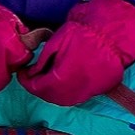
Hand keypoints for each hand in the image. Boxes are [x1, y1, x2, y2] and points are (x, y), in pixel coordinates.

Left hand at [17, 0, 134, 106]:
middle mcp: (73, 90)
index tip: (22, 74)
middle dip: (37, 88)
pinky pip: (75, 97)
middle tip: (31, 77)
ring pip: (62, 100)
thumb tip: (31, 73)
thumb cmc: (84, 35)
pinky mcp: (95, 91)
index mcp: (62, 77)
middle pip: (49, 96)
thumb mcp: (57, 42)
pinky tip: (60, 82)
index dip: (26, 82)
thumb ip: (43, 61)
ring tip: (44, 79)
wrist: (112, 36)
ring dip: (50, 92)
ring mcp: (86, 92)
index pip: (38, 87)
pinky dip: (64, 93)